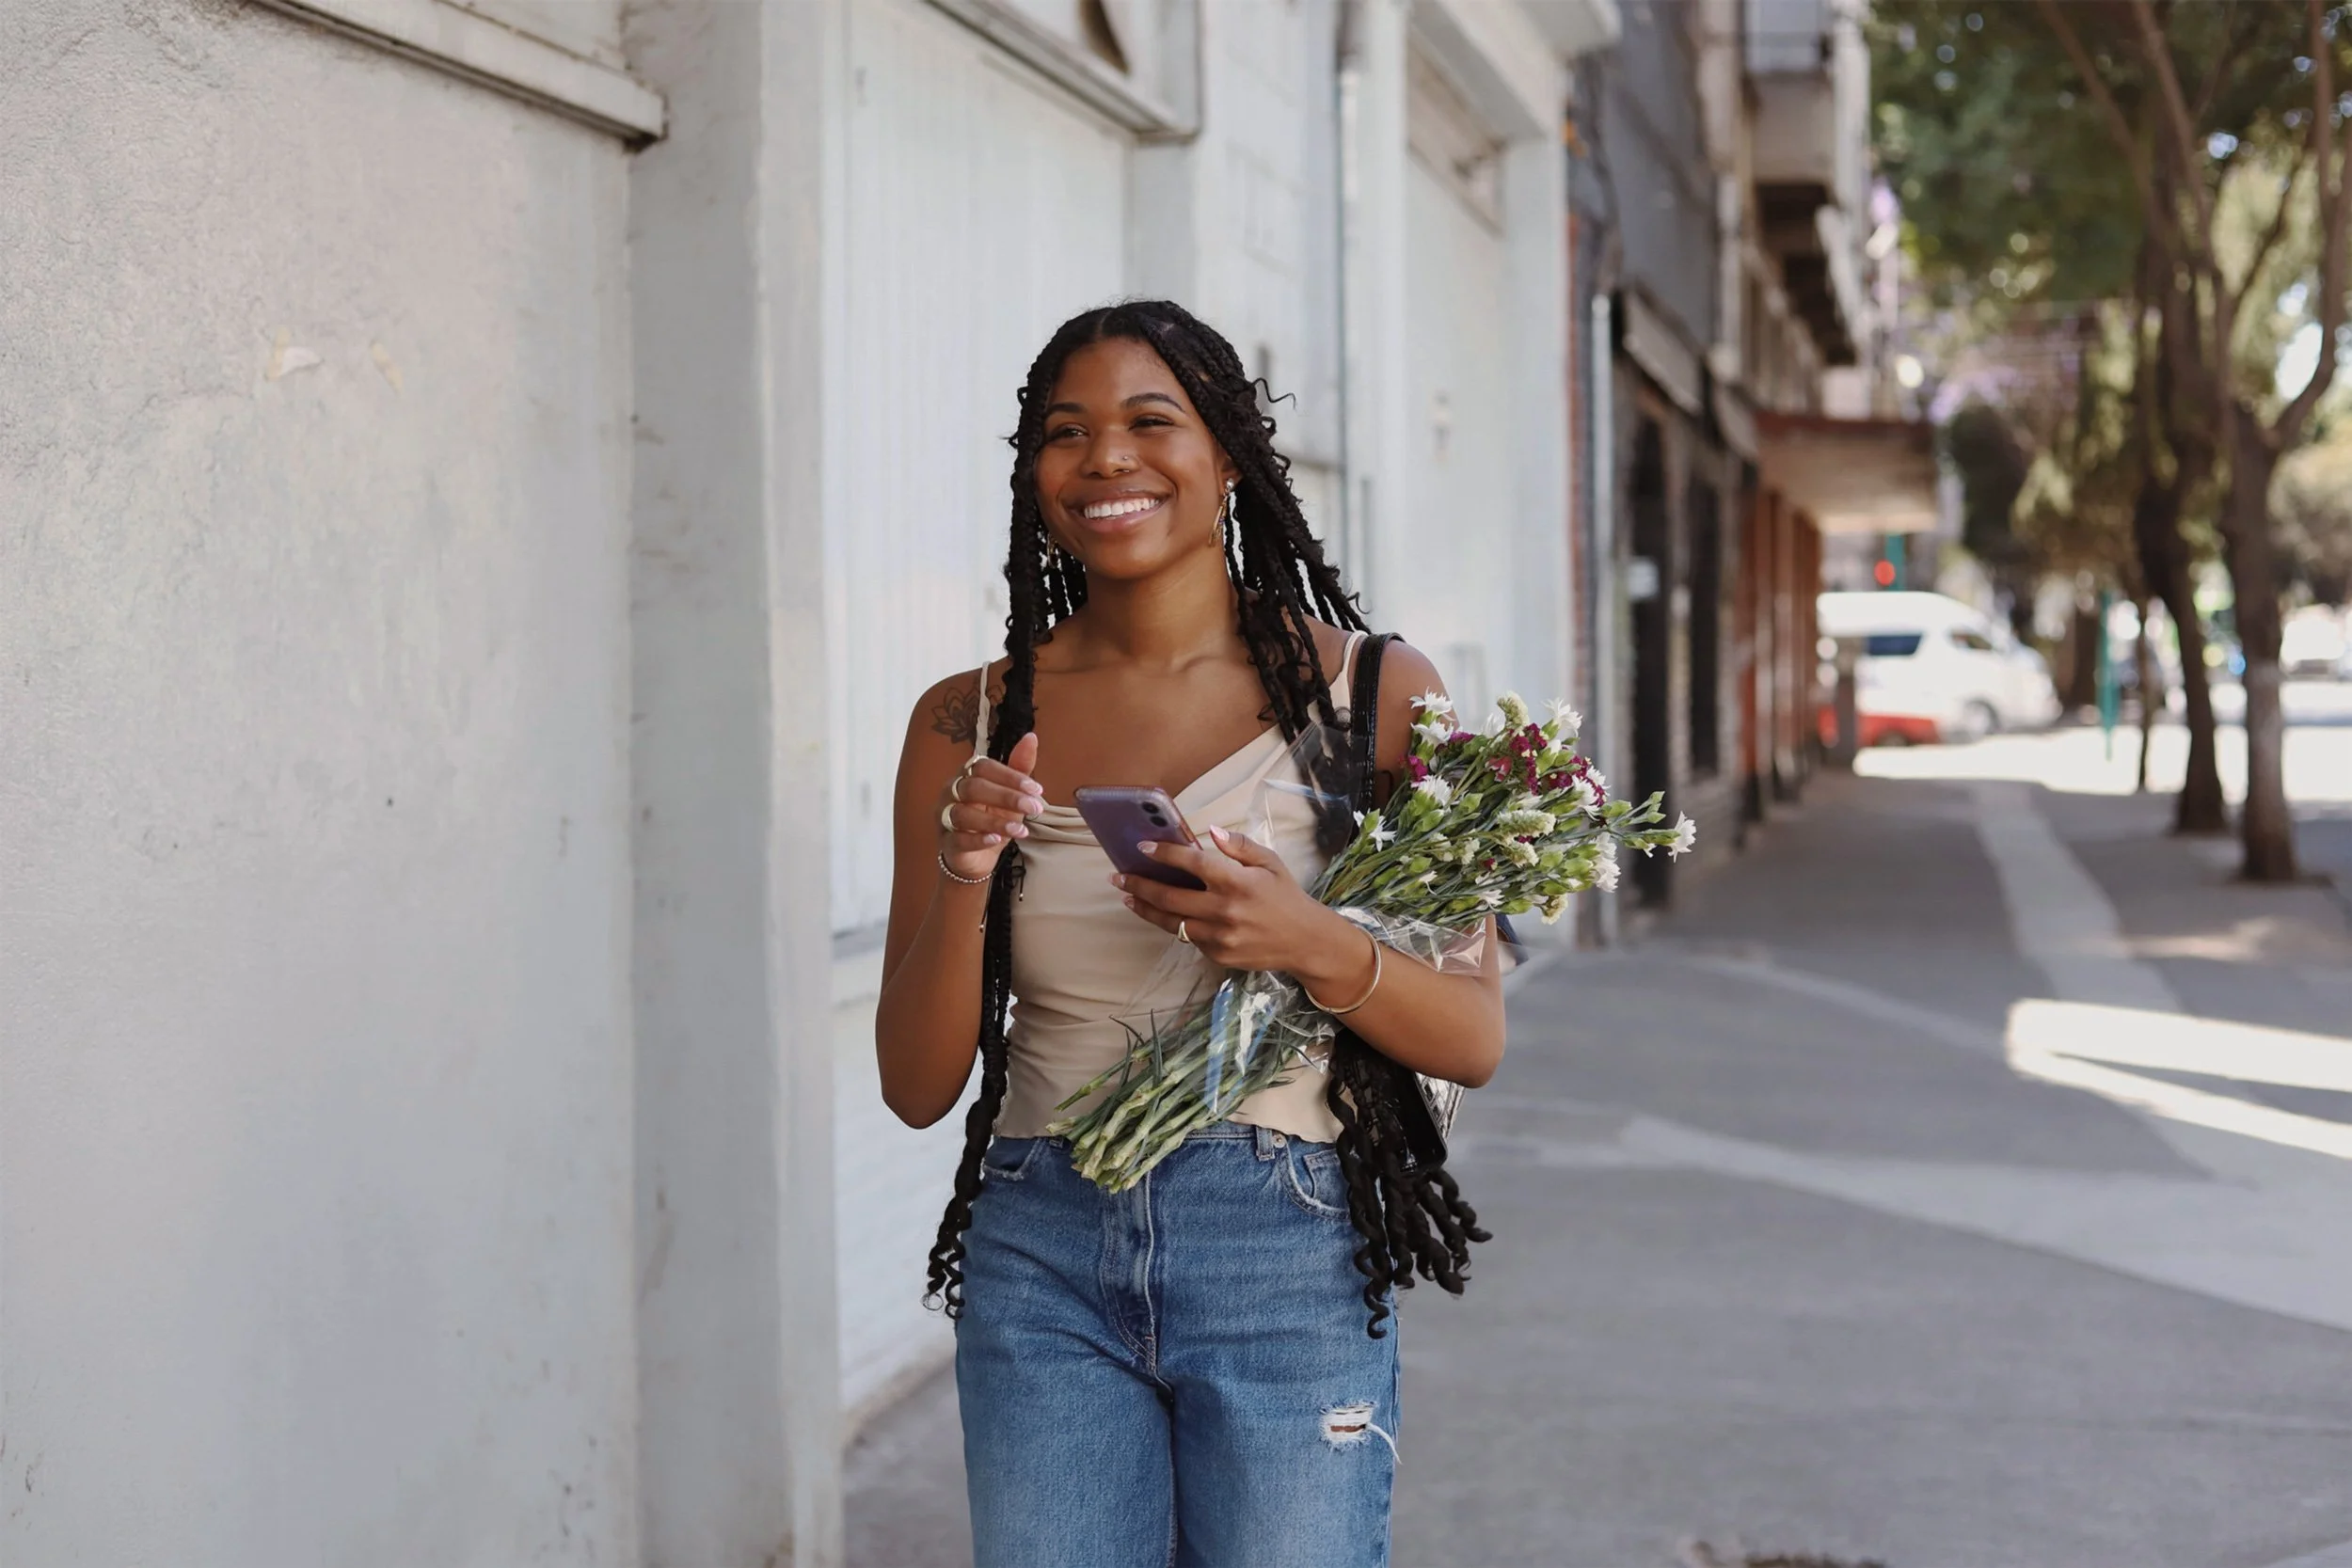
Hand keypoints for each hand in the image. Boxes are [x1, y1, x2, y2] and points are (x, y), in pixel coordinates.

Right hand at [939, 731, 1043, 882]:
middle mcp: (951, 792)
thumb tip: (1032, 736)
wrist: (976, 857)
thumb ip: (1019, 767)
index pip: (985, 767)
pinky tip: (996, 840)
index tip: (1036, 789)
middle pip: (974, 787)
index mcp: (967, 775)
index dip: (1010, 776)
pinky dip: (977, 839)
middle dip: (1006, 796)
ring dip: (995, 821)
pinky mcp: (946, 842)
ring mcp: (945, 817)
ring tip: (1020, 829)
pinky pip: (958, 838)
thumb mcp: (1010, 794)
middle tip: (1034, 808)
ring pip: (964, 814)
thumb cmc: (992, 818)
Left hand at [1114, 825, 1361, 983]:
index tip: (1143, 846)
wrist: (1305, 941)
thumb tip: (1211, 832)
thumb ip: (1239, 846)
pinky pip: (1190, 938)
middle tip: (1119, 877)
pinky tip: (1164, 914)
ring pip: (1172, 923)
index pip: (1191, 863)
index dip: (1164, 853)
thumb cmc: (1286, 896)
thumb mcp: (1270, 863)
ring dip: (1146, 909)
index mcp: (1237, 882)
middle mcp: (1224, 910)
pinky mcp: (1218, 955)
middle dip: (1140, 885)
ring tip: (1128, 896)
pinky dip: (1176, 925)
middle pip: (1170, 897)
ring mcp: (1219, 936)